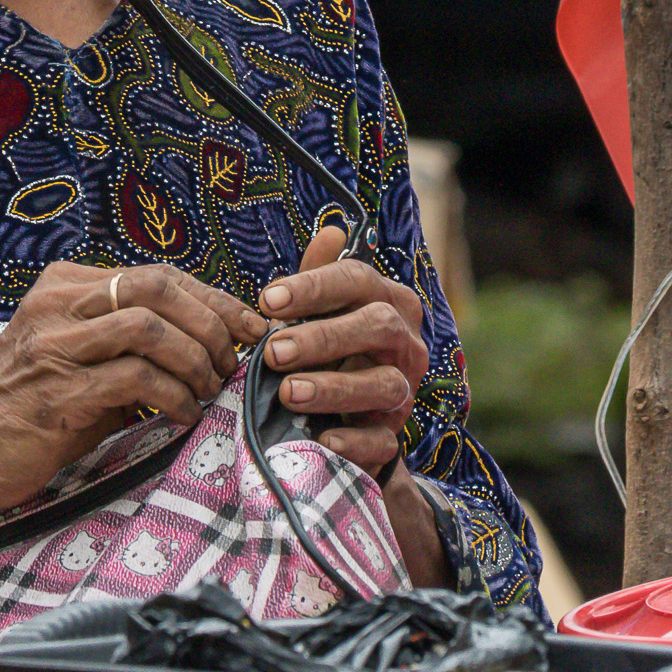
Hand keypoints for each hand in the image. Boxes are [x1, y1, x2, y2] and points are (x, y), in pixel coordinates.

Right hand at [0, 262, 264, 512]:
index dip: (214, 298)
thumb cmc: (31, 407)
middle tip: (232, 362)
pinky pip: (135, 379)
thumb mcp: (79, 356)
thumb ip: (129, 339)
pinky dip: (174, 396)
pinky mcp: (55, 392)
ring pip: (149, 328)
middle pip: (157, 287)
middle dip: (211, 323)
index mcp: (66, 285)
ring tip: (209, 390)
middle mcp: (56, 304)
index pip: (158, 274)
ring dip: (195, 360)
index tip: (250, 327)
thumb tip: (214, 340)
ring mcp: (52, 346)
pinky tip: (184, 416)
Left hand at [260, 227, 427, 474]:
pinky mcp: (392, 435)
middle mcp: (404, 342)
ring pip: (384, 384)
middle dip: (323, 337)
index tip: (267, 300)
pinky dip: (354, 440)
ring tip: (288, 392)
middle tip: (273, 351)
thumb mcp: (322, 313)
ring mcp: (403, 390)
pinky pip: (383, 440)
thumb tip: (331, 231)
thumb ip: (319, 279)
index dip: (314, 287)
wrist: (349, 417)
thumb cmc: (329, 351)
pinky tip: (324, 438)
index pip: (358, 280)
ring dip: (335, 388)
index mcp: (387, 301)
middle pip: (376, 327)